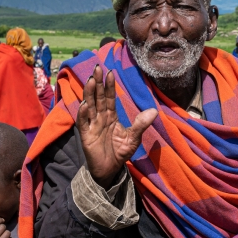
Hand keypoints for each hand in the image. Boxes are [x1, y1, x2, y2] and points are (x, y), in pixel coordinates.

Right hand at [77, 65, 157, 188]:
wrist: (110, 170)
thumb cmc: (120, 152)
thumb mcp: (133, 138)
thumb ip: (141, 124)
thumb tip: (154, 111)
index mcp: (111, 116)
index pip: (110, 97)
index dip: (110, 85)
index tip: (110, 71)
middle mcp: (100, 117)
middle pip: (98, 97)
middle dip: (98, 83)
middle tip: (97, 67)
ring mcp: (92, 125)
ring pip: (89, 106)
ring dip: (89, 93)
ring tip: (91, 80)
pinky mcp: (86, 135)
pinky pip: (83, 123)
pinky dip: (83, 114)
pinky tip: (84, 104)